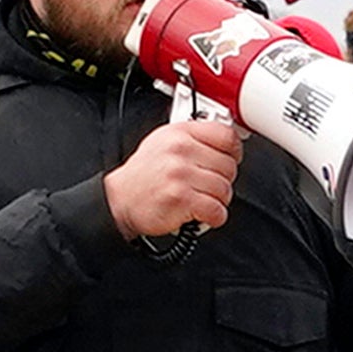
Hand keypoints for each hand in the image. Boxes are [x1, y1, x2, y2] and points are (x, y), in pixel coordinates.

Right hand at [105, 119, 240, 239]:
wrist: (119, 200)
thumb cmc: (142, 176)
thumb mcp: (163, 143)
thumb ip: (193, 139)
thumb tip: (225, 143)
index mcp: (179, 133)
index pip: (225, 136)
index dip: (234, 151)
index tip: (232, 159)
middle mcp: (180, 151)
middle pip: (228, 166)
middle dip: (223, 181)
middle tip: (209, 187)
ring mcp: (180, 175)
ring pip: (225, 190)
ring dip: (218, 201)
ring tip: (202, 201)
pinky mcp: (181, 199)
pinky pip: (216, 210)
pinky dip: (214, 217)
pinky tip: (202, 215)